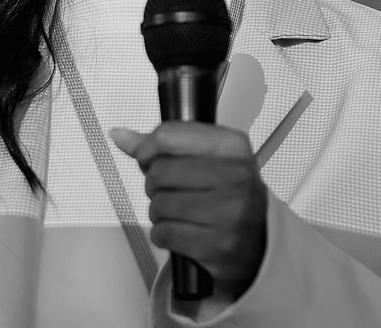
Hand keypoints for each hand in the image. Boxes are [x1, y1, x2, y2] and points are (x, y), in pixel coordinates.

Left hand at [112, 122, 266, 298]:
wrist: (261, 242)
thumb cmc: (229, 196)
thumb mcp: (207, 160)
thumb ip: (163, 147)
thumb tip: (120, 135)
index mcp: (232, 147)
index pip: (169, 135)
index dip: (147, 148)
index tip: (147, 158)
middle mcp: (235, 176)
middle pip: (159, 172)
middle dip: (153, 185)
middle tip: (168, 191)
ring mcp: (229, 212)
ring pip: (159, 204)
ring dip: (158, 212)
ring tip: (176, 213)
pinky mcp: (217, 244)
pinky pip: (164, 233)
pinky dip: (162, 234)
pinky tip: (178, 231)